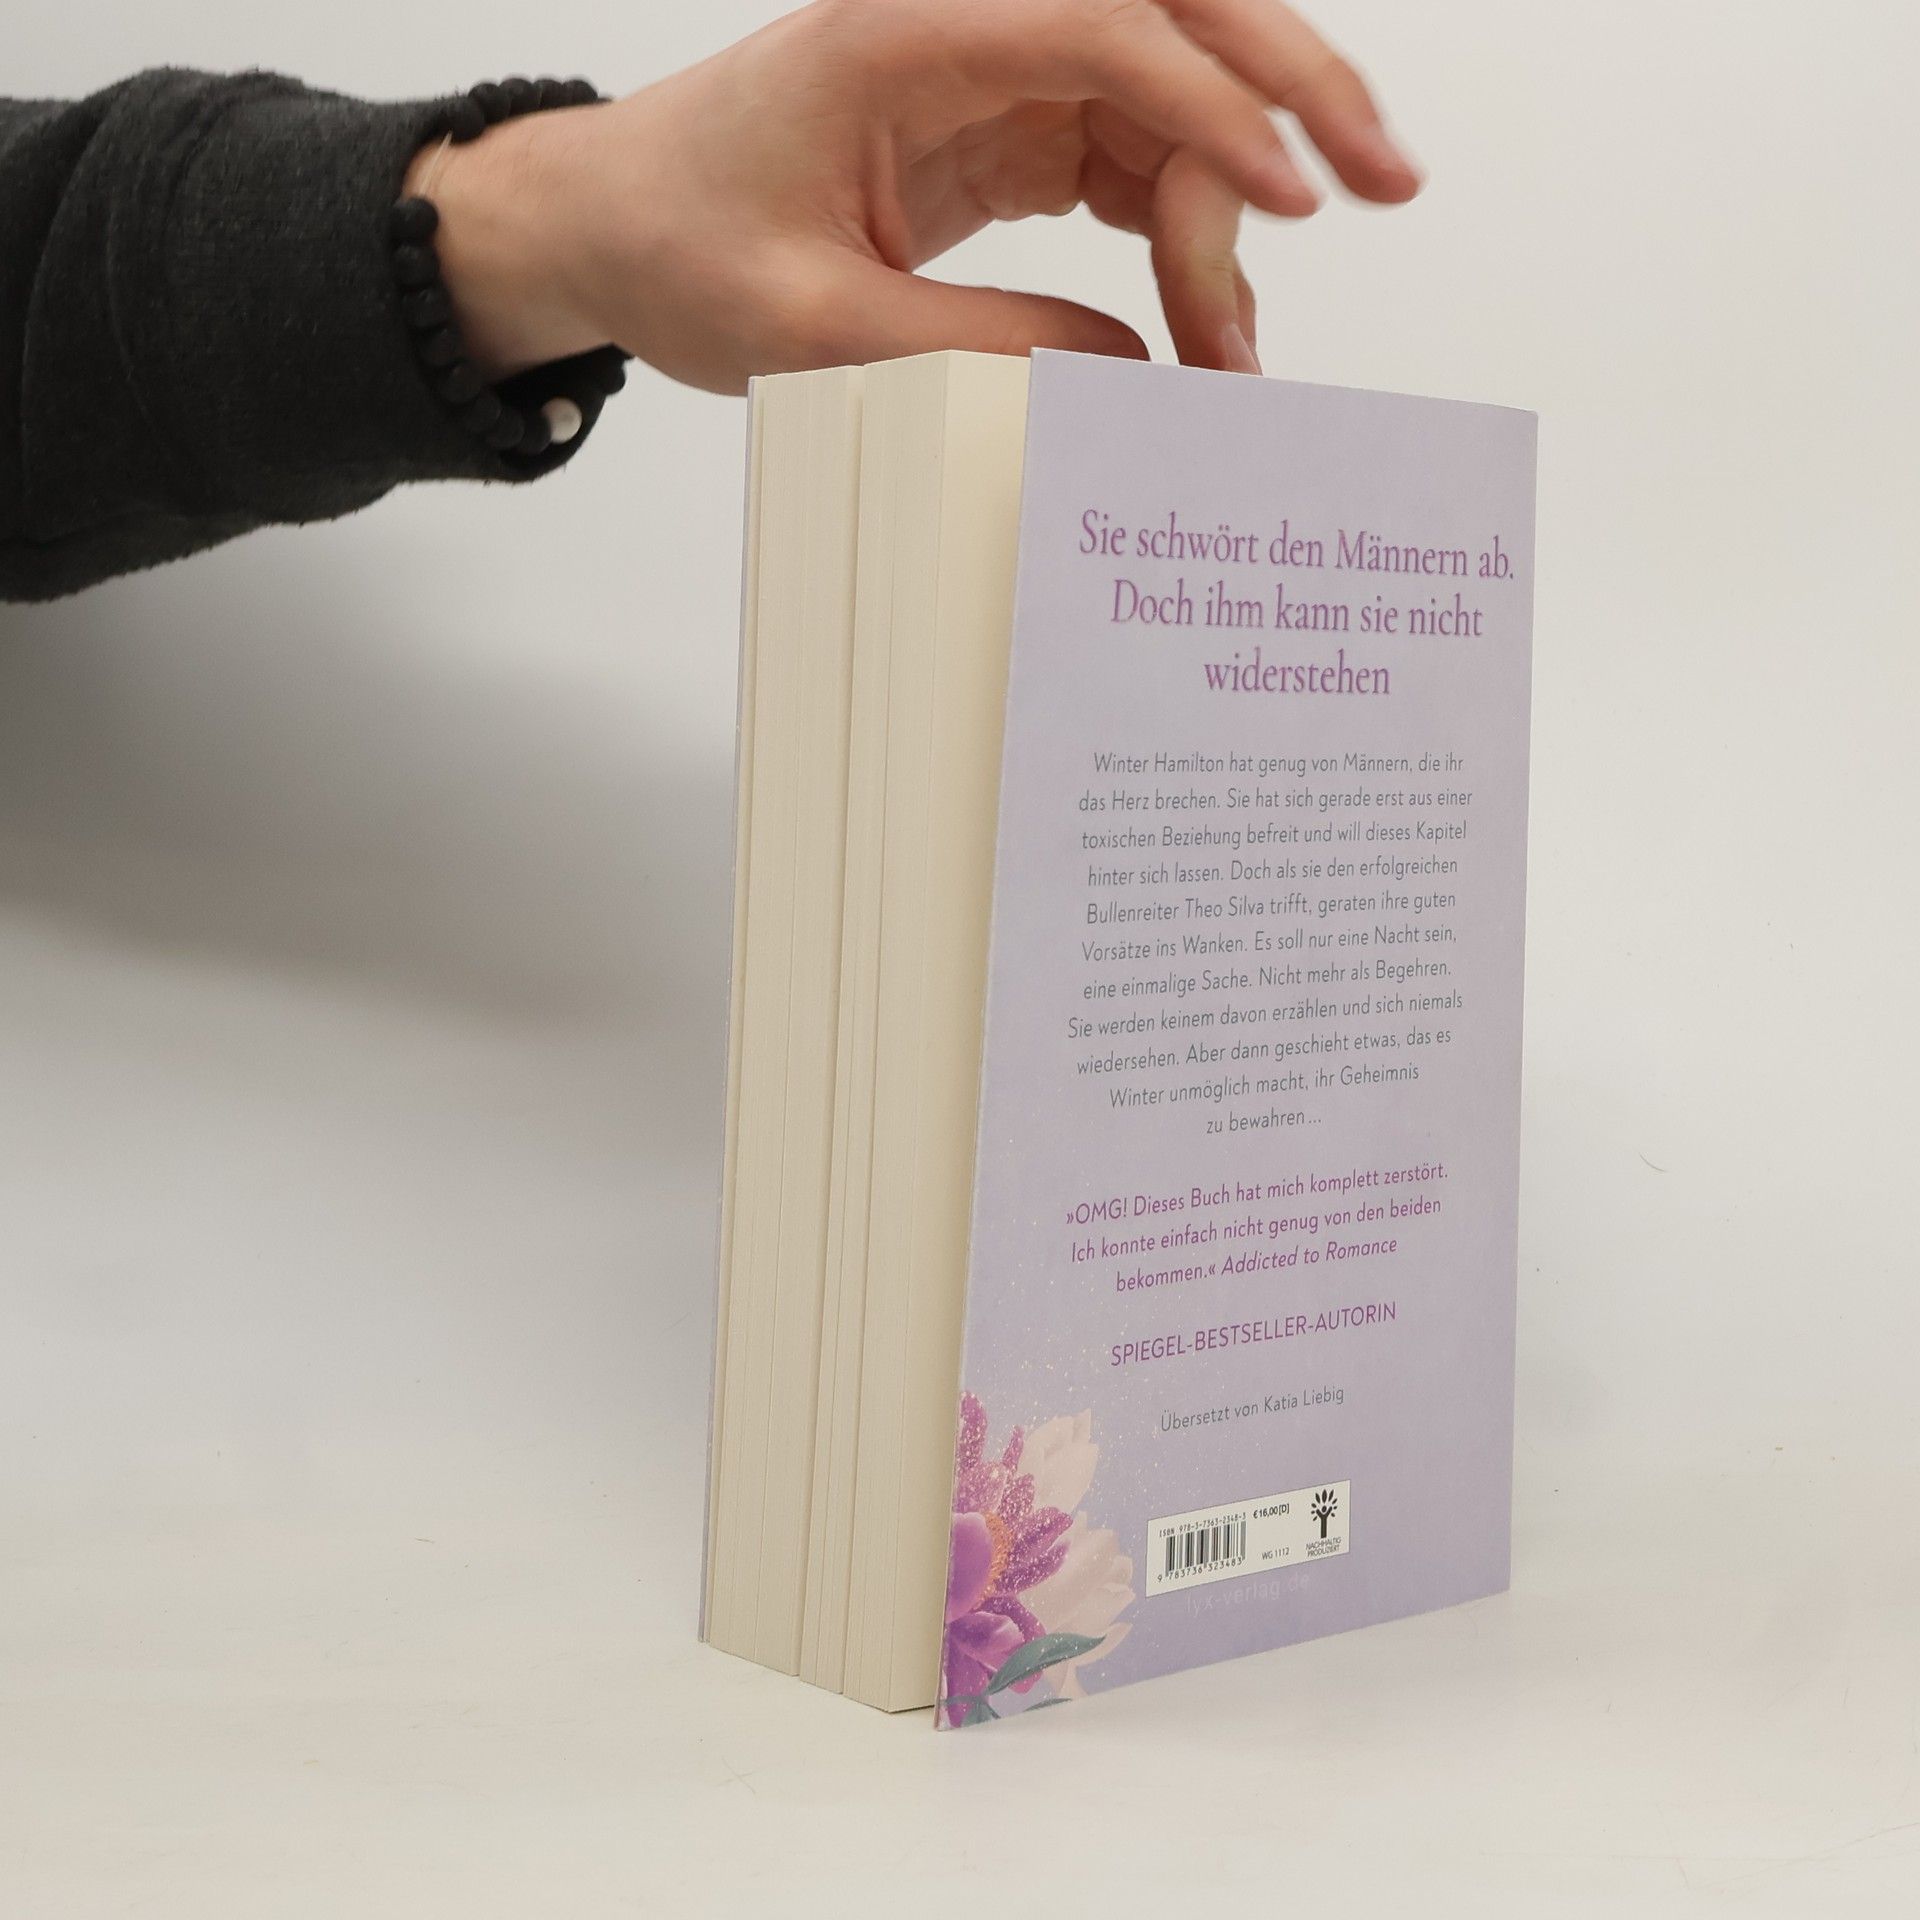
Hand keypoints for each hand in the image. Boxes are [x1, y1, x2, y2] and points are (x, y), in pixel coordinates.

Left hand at [421, 0, 1420, 390]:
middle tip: (1385, 181)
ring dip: (1233, 196)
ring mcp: (998, 68)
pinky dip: (1182, 228)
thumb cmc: (685, 249)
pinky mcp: (1007, 123)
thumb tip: (1128, 371)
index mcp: (910, 30)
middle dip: (1292, 89)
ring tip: (1240, 344)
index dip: (1213, 108)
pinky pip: (1132, 152)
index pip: (1104, 30)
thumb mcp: (818, 331)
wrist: (619, 225)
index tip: (1291, 203)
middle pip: (1176, 12)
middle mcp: (971, 24)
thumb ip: (980, 346)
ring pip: (1172, 91)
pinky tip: (1200, 311)